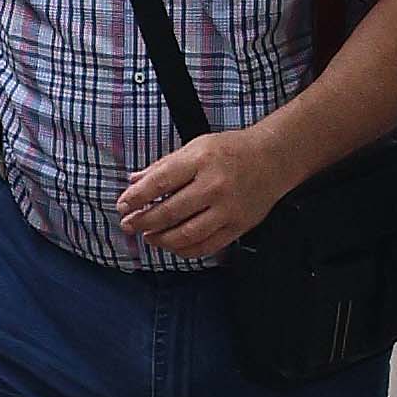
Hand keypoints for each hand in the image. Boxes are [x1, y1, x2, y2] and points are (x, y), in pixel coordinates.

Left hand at [115, 119, 298, 266]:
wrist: (273, 158)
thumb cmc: (231, 150)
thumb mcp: (195, 147)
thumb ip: (163, 165)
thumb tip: (134, 180)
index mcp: (200, 160)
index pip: (160, 182)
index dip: (136, 197)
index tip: (122, 205)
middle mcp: (214, 185)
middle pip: (170, 211)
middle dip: (143, 221)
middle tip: (129, 224)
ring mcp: (228, 208)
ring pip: (187, 234)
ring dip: (162, 239)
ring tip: (149, 237)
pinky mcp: (239, 225)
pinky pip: (207, 245)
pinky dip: (186, 250)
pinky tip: (173, 246)